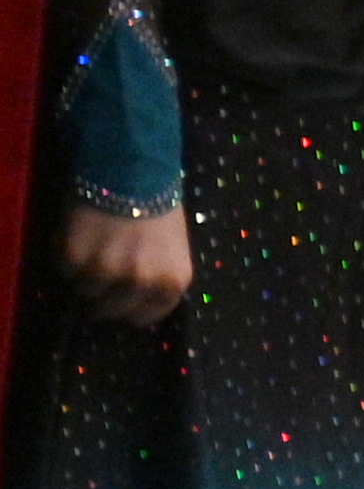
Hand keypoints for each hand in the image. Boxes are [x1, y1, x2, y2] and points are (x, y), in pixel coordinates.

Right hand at [59, 201, 190, 325]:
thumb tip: (136, 296)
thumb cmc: (158, 204)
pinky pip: (65, 270)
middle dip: (104, 297)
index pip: (144, 317)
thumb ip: (158, 275)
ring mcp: (105, 273)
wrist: (133, 171)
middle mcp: (140, 284)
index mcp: (171, 282)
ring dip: (85, 275)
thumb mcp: (174, 248)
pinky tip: (80, 236)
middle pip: (111, 310)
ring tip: (93, 249)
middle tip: (100, 277)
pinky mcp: (74, 259)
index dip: (130, 309)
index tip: (120, 301)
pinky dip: (68, 258)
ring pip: (85, 291)